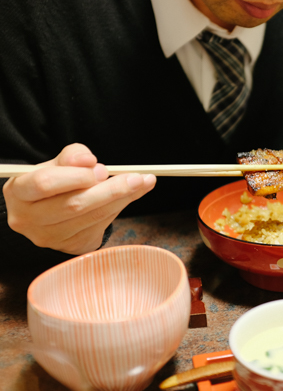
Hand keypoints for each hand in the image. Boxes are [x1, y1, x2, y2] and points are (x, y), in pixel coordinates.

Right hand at [2, 143, 155, 254]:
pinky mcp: (71, 246)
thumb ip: (72, 157)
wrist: (51, 208)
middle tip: (136, 177)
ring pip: (92, 217)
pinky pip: (101, 225)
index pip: (45, 183)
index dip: (76, 176)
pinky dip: (120, 208)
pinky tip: (133, 195)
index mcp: (19, 193)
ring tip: (142, 182)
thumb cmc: (55, 181)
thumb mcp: (56, 163)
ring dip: (123, 198)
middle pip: (74, 205)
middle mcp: (29, 220)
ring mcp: (50, 238)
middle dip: (110, 189)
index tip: (101, 168)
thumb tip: (90, 162)